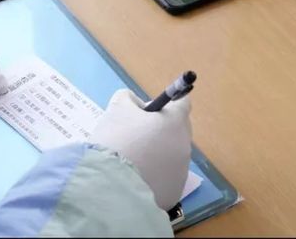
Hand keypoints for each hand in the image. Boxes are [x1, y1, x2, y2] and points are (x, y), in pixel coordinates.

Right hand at [89, 89, 191, 210]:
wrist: (111, 188)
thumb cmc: (117, 141)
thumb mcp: (117, 109)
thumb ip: (129, 99)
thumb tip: (138, 106)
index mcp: (175, 122)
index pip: (182, 103)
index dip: (165, 104)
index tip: (146, 112)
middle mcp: (184, 146)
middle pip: (177, 131)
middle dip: (160, 130)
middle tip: (134, 136)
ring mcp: (181, 173)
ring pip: (171, 157)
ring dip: (156, 154)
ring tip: (130, 161)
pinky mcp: (174, 195)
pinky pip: (165, 179)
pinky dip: (153, 177)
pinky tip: (134, 179)